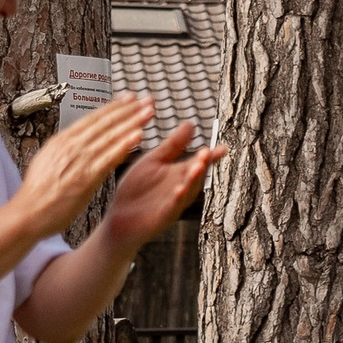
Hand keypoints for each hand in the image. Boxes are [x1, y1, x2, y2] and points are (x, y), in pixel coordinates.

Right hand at [13, 95, 153, 236]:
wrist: (27, 214)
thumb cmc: (36, 194)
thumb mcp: (46, 162)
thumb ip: (63, 151)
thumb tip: (73, 142)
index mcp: (61, 141)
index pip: (92, 119)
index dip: (112, 107)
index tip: (128, 98)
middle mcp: (70, 147)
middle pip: (104, 123)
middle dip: (128, 109)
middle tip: (146, 99)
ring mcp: (79, 161)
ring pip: (110, 136)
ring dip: (132, 122)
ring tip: (148, 112)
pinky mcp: (86, 179)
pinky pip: (109, 158)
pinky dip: (124, 145)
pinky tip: (138, 136)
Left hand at [102, 118, 224, 250]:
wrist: (119, 218)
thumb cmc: (137, 189)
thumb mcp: (154, 160)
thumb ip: (173, 145)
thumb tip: (191, 124)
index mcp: (178, 173)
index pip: (198, 162)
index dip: (211, 156)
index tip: (223, 147)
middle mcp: (180, 187)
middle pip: (195, 176)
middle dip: (202, 165)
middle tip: (206, 152)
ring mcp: (173, 203)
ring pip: (187, 191)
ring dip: (193, 180)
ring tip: (198, 166)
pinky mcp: (162, 217)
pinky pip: (171, 207)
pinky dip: (177, 199)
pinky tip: (179, 190)